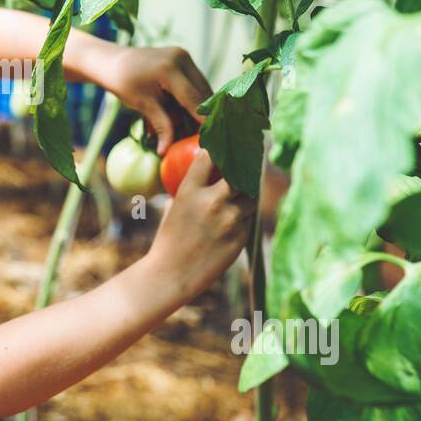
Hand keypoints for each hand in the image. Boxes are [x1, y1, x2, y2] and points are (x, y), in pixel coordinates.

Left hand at [85, 43, 212, 154]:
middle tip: (201, 134)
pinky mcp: (183, 57)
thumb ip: (161, 126)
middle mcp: (181, 58)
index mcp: (170, 69)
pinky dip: (193, 96)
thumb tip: (166, 150)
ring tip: (195, 124)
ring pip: (201, 86)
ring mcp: (183, 55)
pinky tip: (188, 110)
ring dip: (199, 105)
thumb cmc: (123, 83)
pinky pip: (195, 80)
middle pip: (202, 92)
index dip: (202, 119)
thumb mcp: (143, 105)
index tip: (209, 137)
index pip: (194, 99)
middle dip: (203, 114)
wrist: (112, 62)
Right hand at [148, 149, 254, 292]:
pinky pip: (248, 219)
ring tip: (245, 191)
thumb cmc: (168, 239)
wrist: (172, 274)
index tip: (226, 146)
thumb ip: (190, 190)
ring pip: (251, 196)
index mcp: (190, 191)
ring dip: (248, 194)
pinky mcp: (241, 237)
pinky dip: (244, 216)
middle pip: (241, 173)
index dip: (219, 148)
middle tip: (250, 161)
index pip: (210, 156)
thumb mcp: (173, 207)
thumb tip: (202, 175)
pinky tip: (236, 219)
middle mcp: (213, 202)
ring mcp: (229, 220)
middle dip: (246, 167)